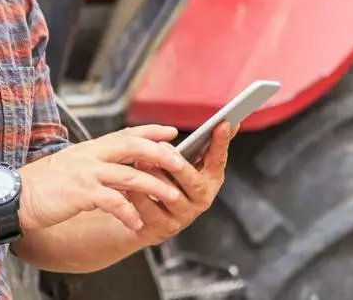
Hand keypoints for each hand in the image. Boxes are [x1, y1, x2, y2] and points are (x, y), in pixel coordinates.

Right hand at [17, 124, 192, 232]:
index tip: (171, 132)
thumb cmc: (38, 186)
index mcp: (88, 148)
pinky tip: (136, 222)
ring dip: (154, 187)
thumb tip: (113, 167)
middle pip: (133, 147)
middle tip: (180, 162)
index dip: (150, 132)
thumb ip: (91, 164)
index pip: (125, 133)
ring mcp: (85, 173)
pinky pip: (114, 202)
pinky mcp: (81, 193)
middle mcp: (89, 156)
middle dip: (160, 154)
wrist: (12, 198)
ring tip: (171, 196)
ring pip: (130, 176)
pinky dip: (129, 212)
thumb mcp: (68, 167)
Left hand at [127, 120, 236, 245]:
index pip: (219, 159)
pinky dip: (139, 197)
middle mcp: (201, 200)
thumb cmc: (162, 182)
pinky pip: (150, 212)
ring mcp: (183, 217)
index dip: (222, 143)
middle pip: (195, 183)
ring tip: (140, 163)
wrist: (138, 217)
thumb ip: (193, 146)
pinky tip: (129, 186)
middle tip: (164, 149)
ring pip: (172, 197)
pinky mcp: (163, 230)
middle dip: (180, 166)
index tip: (223, 123)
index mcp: (209, 180)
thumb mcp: (176, 162)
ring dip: (156, 178)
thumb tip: (220, 122)